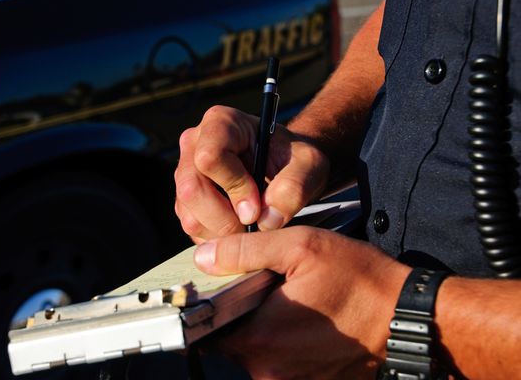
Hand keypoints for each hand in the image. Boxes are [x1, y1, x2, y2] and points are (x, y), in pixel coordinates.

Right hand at [175, 106, 328, 242]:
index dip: (234, 187)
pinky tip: (241, 231)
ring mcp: (185, 174)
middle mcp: (194, 144)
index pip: (210, 157)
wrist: (286, 169)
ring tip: (252, 228)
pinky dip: (218, 240)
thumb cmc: (294, 160)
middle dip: (226, 219)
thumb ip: (294, 187)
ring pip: (190, 216)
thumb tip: (266, 219)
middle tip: (255, 226)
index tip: (258, 206)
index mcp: (221, 123)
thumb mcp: (309, 166)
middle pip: (192, 189)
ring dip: (223, 234)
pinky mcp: (184, 201)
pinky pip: (192, 229)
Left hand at [193, 226, 410, 379]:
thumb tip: (204, 257)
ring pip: (258, 352)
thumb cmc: (362, 282)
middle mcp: (269, 370)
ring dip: (267, 328)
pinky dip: (288, 341)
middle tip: (268, 287)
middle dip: (242, 313)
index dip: (209, 305)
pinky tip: (310, 319)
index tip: (221, 289)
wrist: (410, 320)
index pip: (207, 329)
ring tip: (294, 301)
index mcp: (260, 339)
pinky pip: (283, 362)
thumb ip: (245, 251)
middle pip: (232, 340)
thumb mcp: (301, 248)